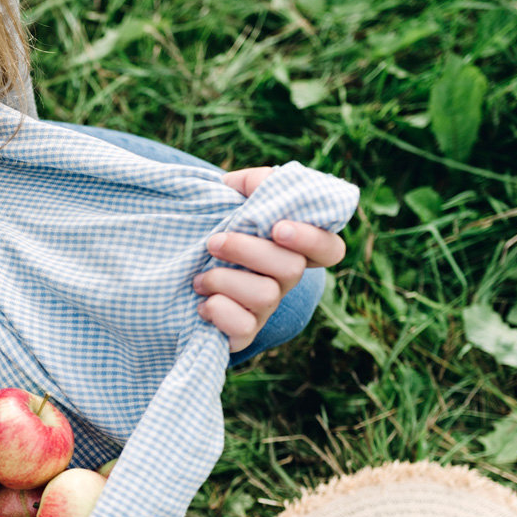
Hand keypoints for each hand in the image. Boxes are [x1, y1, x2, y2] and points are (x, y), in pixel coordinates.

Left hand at [197, 167, 347, 351]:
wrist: (186, 277)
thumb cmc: (223, 233)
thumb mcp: (237, 203)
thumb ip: (251, 185)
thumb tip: (242, 183)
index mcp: (294, 248)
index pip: (330, 249)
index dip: (311, 240)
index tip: (278, 228)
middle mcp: (287, 280)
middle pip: (291, 268)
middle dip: (247, 251)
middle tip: (214, 243)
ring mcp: (268, 308)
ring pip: (265, 296)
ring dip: (224, 280)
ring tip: (199, 277)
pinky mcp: (244, 332)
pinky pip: (243, 328)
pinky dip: (218, 311)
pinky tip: (202, 303)